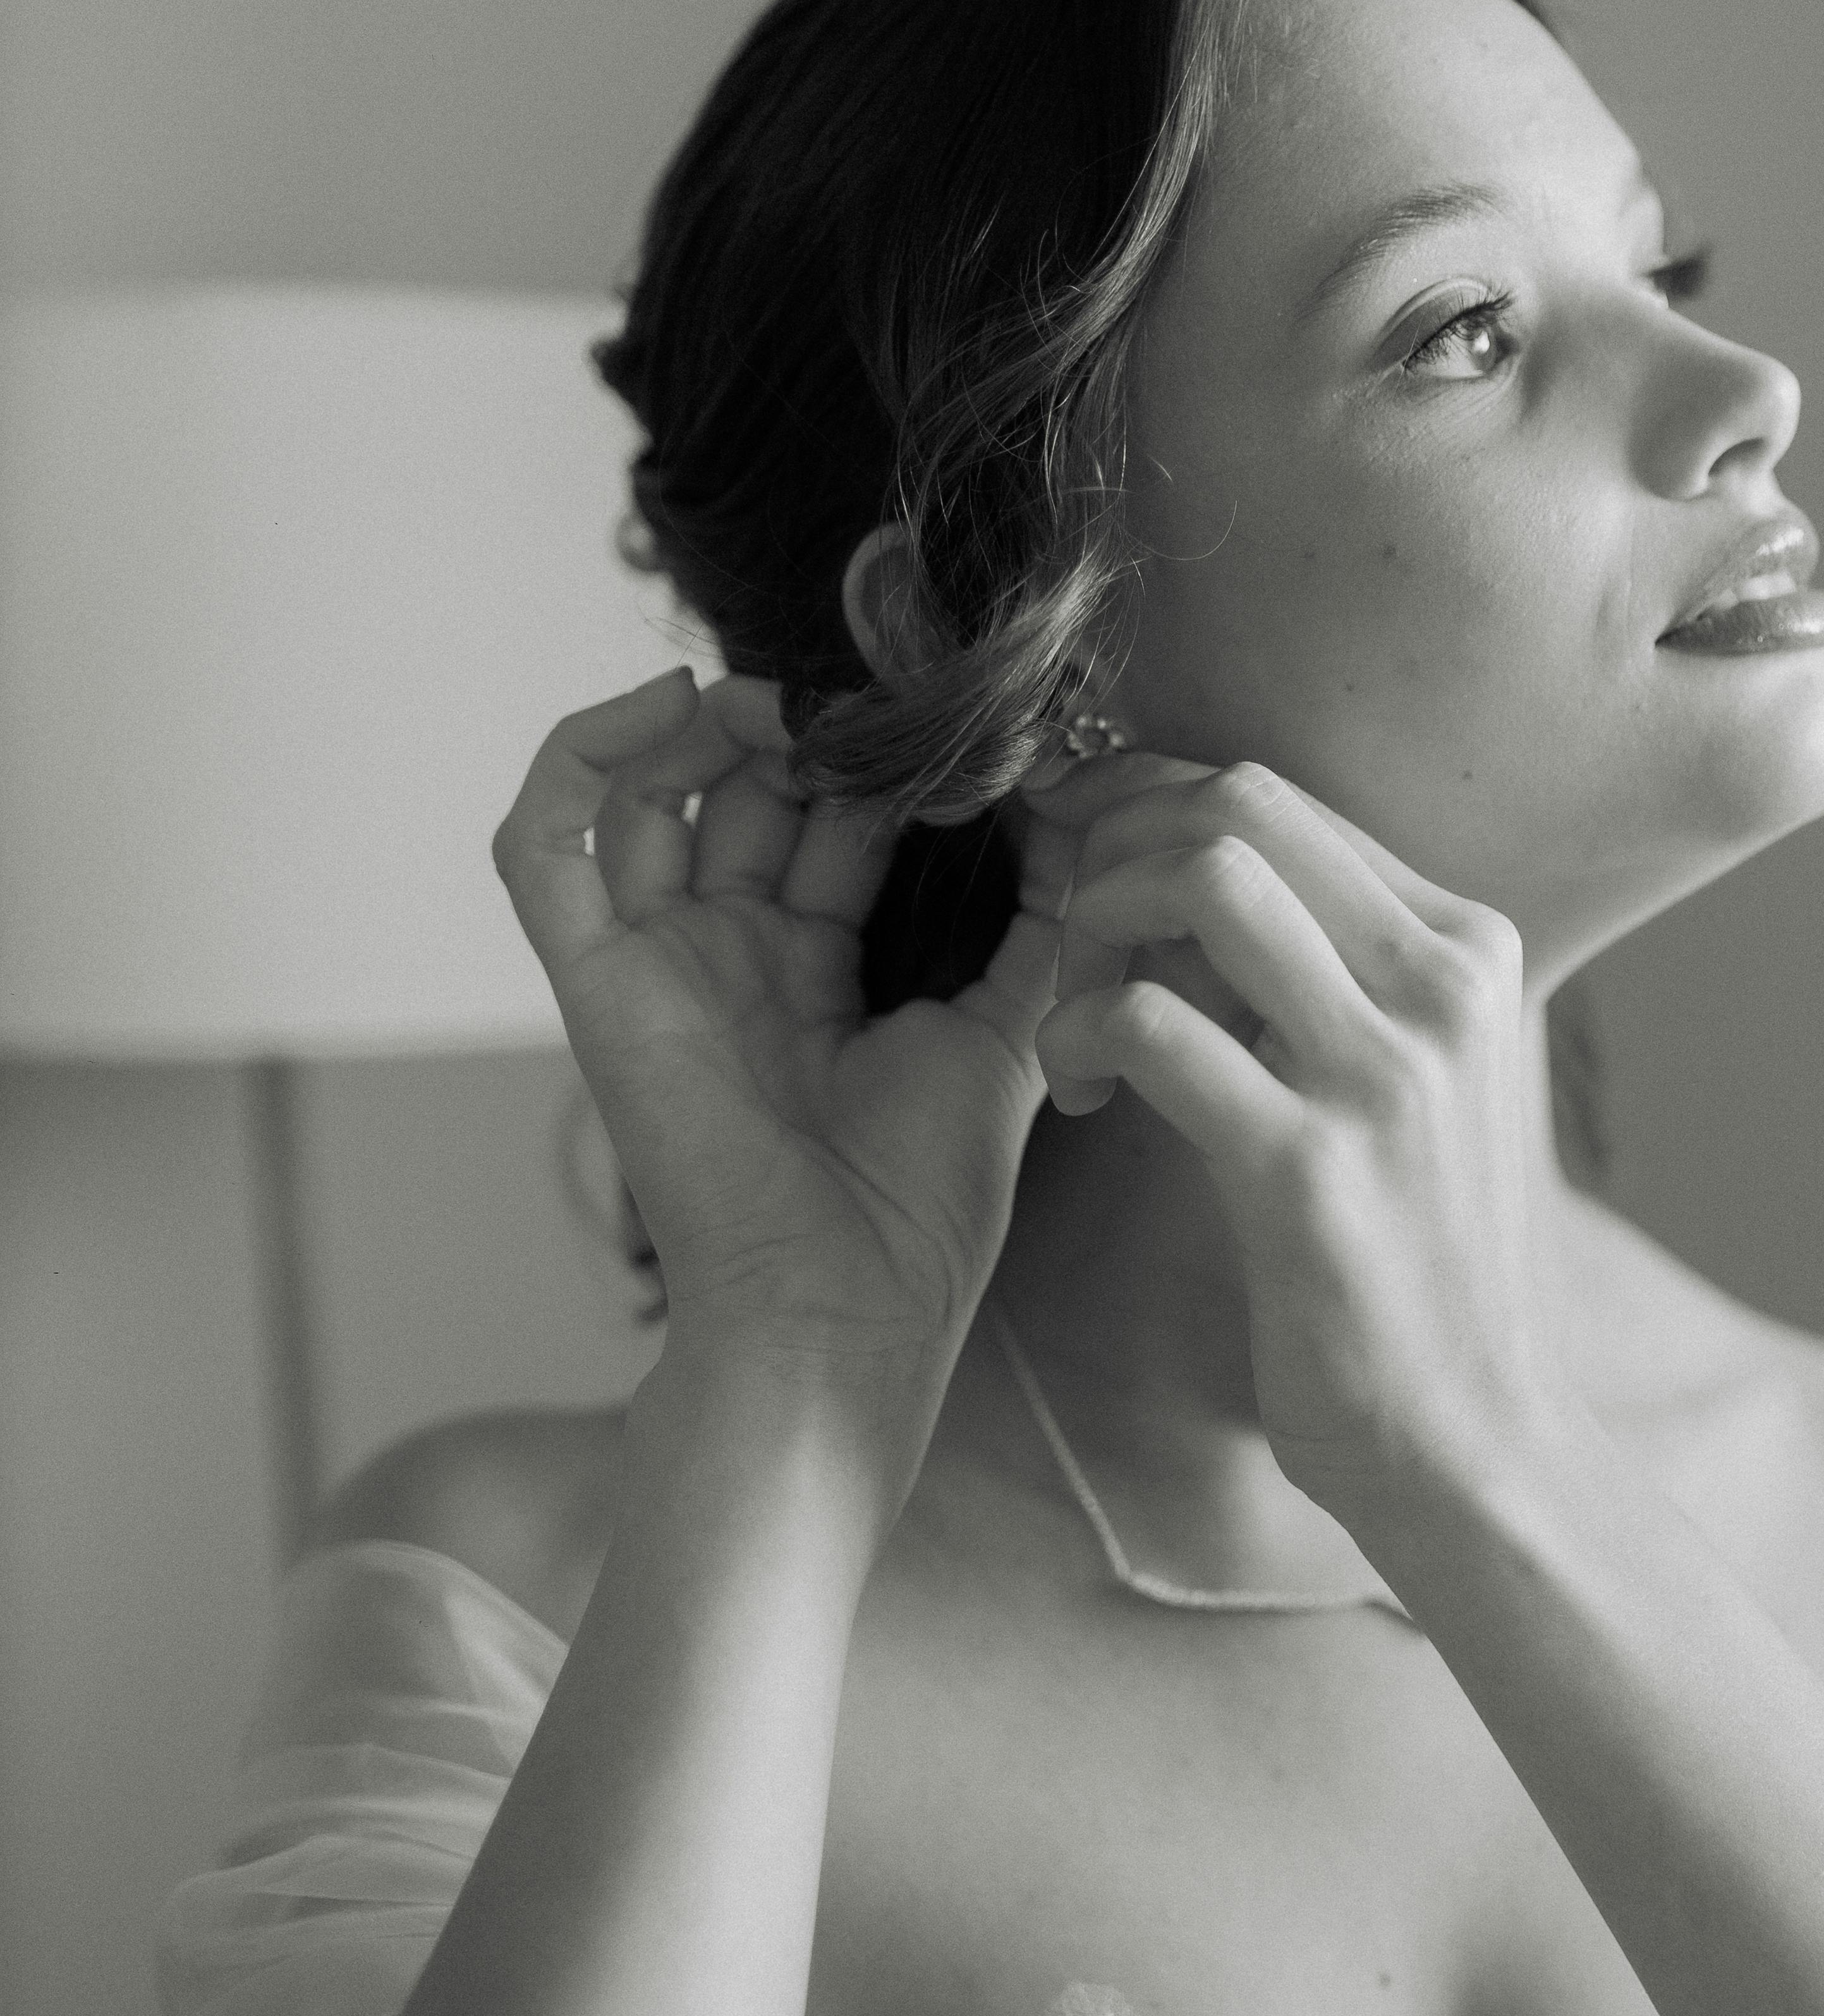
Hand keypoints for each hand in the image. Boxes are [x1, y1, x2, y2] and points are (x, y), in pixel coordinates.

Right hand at [493, 668, 1060, 1374]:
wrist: (841, 1315)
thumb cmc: (919, 1215)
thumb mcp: (1007, 1040)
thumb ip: (1043, 934)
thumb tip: (1088, 824)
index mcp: (811, 975)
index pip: (827, 823)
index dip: (876, 762)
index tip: (948, 726)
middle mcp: (725, 960)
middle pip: (743, 794)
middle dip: (805, 730)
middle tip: (875, 702)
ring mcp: (654, 967)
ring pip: (645, 795)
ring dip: (709, 724)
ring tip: (785, 700)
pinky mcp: (593, 983)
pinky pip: (543, 846)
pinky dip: (580, 756)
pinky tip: (668, 706)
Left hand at [1023, 753, 1575, 1523]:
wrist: (1470, 1436)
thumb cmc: (1411, 1261)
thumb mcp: (1411, 1080)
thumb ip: (1340, 973)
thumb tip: (1203, 875)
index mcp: (1468, 947)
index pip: (1280, 796)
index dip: (1145, 800)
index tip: (1075, 851)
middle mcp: (1445, 984)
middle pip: (1235, 807)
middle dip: (1109, 845)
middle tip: (1061, 940)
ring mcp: (1385, 1073)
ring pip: (1200, 881)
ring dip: (1092, 926)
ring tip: (1071, 1017)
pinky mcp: (1308, 1168)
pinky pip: (1151, 1026)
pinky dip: (1077, 1034)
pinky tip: (1075, 1091)